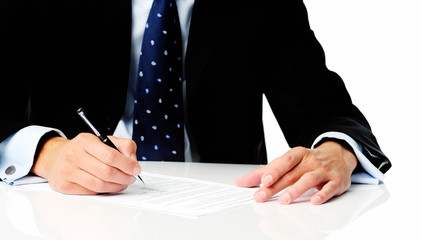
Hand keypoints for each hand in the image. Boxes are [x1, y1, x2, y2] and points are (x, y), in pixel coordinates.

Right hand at [31, 133, 141, 194]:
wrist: (56, 157)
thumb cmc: (84, 150)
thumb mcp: (105, 140)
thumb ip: (124, 146)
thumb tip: (133, 160)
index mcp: (85, 141)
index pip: (110, 155)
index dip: (127, 165)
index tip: (136, 169)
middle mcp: (73, 154)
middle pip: (106, 172)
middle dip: (123, 177)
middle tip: (131, 178)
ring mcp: (66, 171)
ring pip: (98, 184)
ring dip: (116, 186)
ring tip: (123, 183)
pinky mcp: (64, 185)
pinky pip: (90, 191)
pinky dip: (103, 191)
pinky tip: (109, 186)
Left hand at [235, 141, 356, 204]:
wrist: (339, 155)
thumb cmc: (308, 161)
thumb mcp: (287, 162)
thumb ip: (264, 172)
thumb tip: (241, 182)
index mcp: (298, 155)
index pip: (284, 161)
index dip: (274, 170)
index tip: (263, 180)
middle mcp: (310, 161)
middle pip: (291, 174)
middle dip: (276, 186)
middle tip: (263, 196)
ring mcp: (324, 171)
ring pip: (309, 179)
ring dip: (296, 190)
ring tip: (284, 200)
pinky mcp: (336, 181)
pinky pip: (330, 188)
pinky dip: (322, 194)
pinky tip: (314, 201)